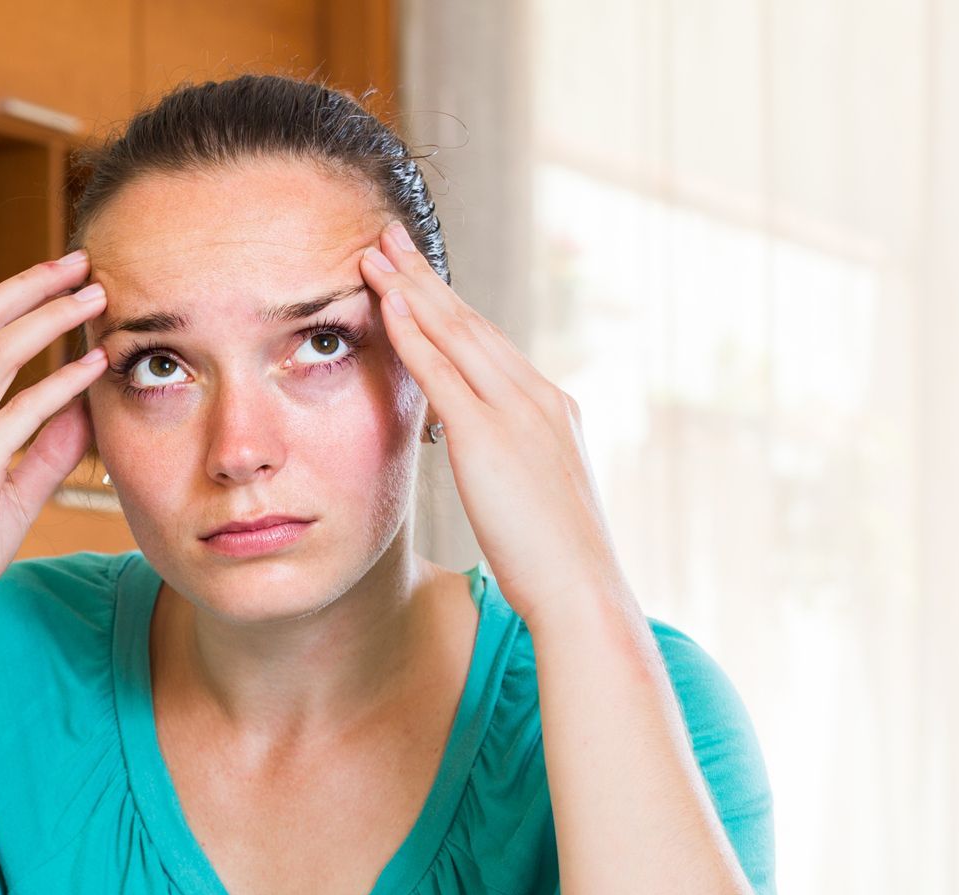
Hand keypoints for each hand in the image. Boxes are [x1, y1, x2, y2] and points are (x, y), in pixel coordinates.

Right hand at [0, 251, 110, 644]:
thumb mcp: (6, 495)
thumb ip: (44, 452)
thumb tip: (84, 413)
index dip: (14, 297)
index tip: (58, 278)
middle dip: (31, 284)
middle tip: (81, 262)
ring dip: (50, 317)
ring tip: (95, 297)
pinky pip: (21, 411)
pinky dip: (61, 383)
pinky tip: (94, 366)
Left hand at [357, 220, 621, 625]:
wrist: (582, 591)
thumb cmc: (558, 565)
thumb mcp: (536, 502)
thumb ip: (513, 471)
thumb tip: (493, 472)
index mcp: (551, 410)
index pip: (491, 347)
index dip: (450, 309)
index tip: (419, 277)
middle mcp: (537, 398)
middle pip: (472, 324)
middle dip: (427, 278)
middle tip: (389, 238)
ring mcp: (516, 412)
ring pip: (456, 334)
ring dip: (412, 289)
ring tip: (375, 253)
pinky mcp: (490, 436)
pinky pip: (442, 372)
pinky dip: (413, 332)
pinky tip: (386, 302)